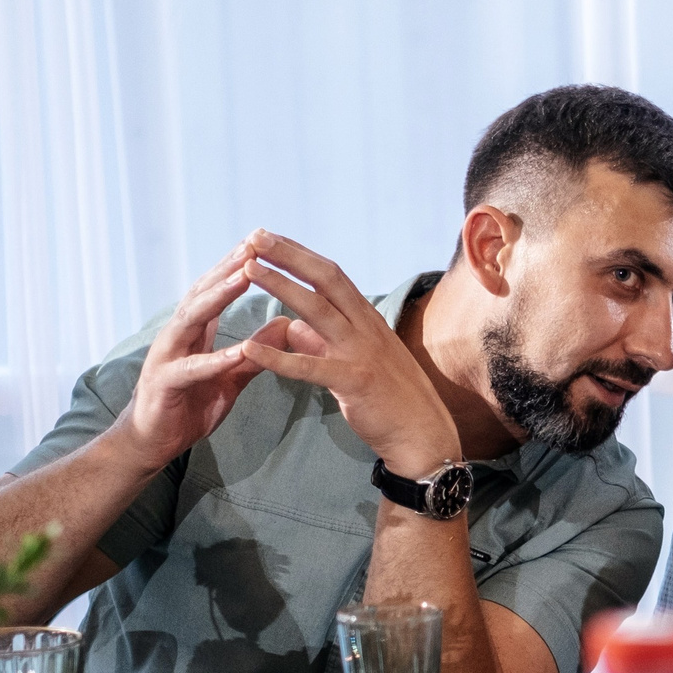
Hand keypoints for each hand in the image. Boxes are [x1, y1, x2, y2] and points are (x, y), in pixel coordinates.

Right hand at [116, 239, 282, 470]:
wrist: (152, 443)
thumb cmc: (189, 407)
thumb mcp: (230, 377)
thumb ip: (255, 353)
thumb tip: (286, 326)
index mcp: (193, 332)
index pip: (215, 291)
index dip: (237, 267)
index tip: (263, 243)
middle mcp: (177, 336)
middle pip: (202, 293)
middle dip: (228, 268)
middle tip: (253, 244)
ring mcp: (167, 357)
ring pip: (192, 319)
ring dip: (218, 297)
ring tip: (244, 277)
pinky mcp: (164, 384)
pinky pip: (192, 369)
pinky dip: (215, 359)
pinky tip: (238, 350)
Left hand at [234, 231, 462, 474]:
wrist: (424, 435)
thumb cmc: (391, 400)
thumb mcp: (356, 361)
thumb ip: (322, 342)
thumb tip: (292, 327)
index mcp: (367, 320)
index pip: (331, 275)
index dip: (299, 254)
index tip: (270, 238)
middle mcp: (366, 328)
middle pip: (325, 279)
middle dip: (288, 255)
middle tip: (255, 237)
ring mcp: (362, 353)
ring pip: (317, 310)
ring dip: (281, 286)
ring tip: (248, 269)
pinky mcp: (355, 383)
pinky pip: (310, 367)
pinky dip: (278, 358)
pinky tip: (249, 350)